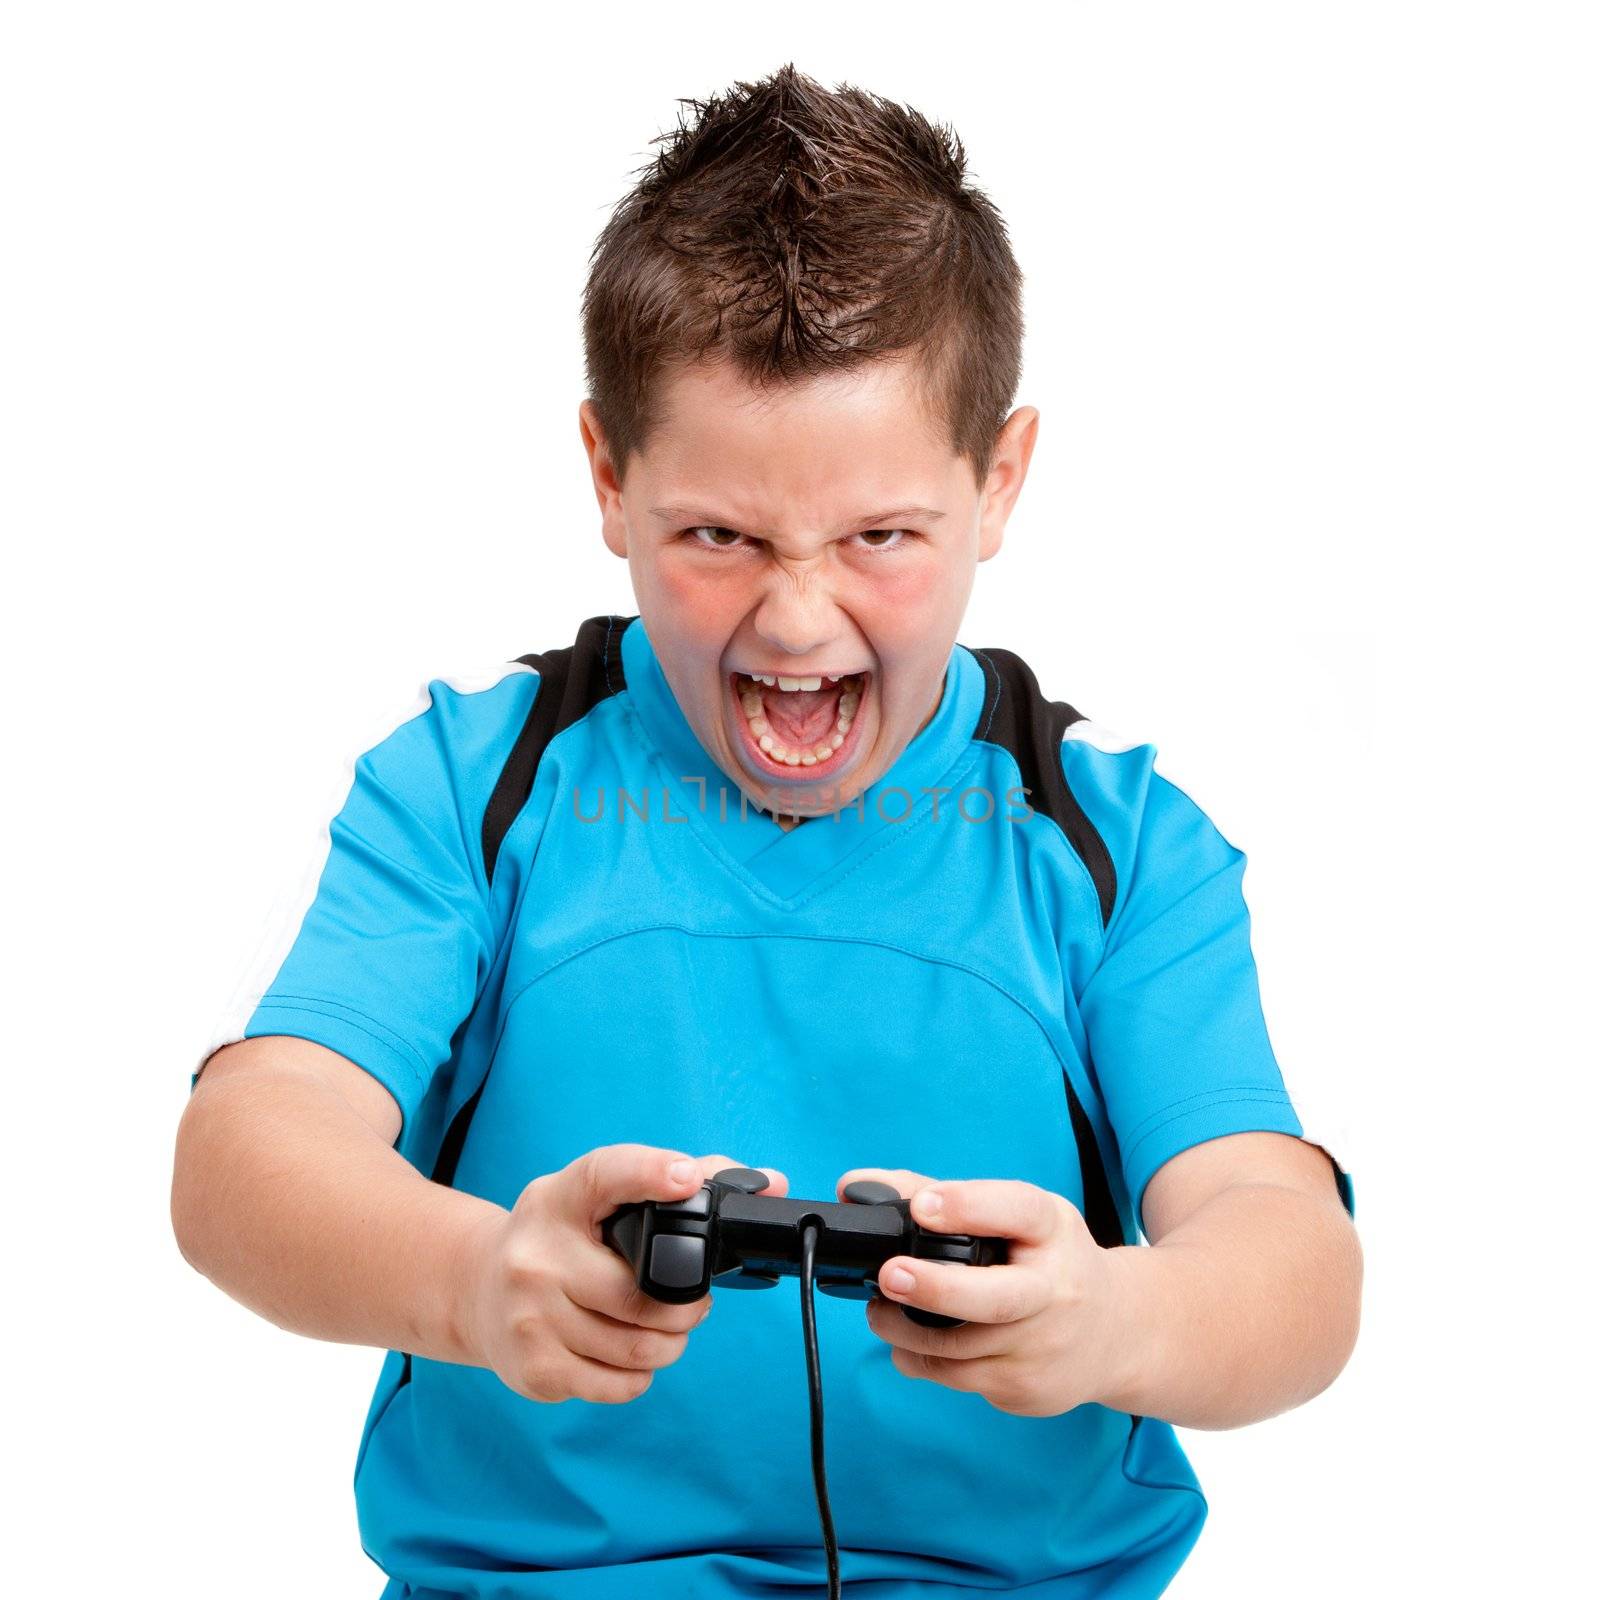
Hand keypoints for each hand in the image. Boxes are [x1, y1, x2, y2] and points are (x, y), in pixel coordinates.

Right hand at [465, 1145, 787, 1404]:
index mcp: (560, 1198)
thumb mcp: (600, 1196)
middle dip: (689, 1306)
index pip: (605, 1175)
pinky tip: (628, 1353)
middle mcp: (536, 1254)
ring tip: (666, 1329)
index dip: (649, 1173)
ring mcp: (529, 1314)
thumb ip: (680, 1180)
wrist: (476, 1288)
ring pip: (637, 1345)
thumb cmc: (562, 1236)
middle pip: (642, 1294)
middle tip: (696, 1303)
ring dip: (670, 1343)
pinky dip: (639, 1374)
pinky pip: (617, 1383)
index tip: (687, 1176)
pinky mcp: (533, 1367)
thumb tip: (771, 1182)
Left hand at [836, 1165, 1130, 1417]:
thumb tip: (855, 1188)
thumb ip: (941, 1196)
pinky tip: (908, 1346)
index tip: (923, 1206)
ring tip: (878, 1311)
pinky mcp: (1028, 1390)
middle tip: (888, 1275)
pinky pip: (960, 1379)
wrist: (1117, 1331)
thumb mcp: (1016, 1214)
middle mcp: (1055, 1289)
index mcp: (1051, 1228)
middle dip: (935, 1289)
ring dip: (906, 1332)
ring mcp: (1044, 1346)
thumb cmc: (1048, 1258)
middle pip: (995, 1298)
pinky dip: (924, 1362)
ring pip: (962, 1350)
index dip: (968, 1206)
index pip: (1016, 1211)